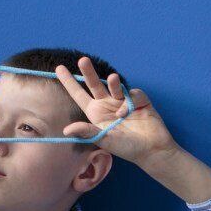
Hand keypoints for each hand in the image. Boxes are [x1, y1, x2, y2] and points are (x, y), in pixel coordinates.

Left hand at [55, 57, 177, 164]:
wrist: (152, 150)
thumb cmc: (127, 147)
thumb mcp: (104, 140)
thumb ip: (87, 132)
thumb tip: (66, 130)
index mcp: (96, 113)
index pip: (79, 95)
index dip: (69, 82)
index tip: (59, 68)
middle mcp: (107, 105)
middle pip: (94, 85)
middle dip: (88, 72)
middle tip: (83, 60)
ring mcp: (123, 101)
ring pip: (114, 85)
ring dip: (113, 82)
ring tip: (113, 79)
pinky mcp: (139, 100)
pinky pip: (133, 93)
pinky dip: (131, 100)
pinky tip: (131, 111)